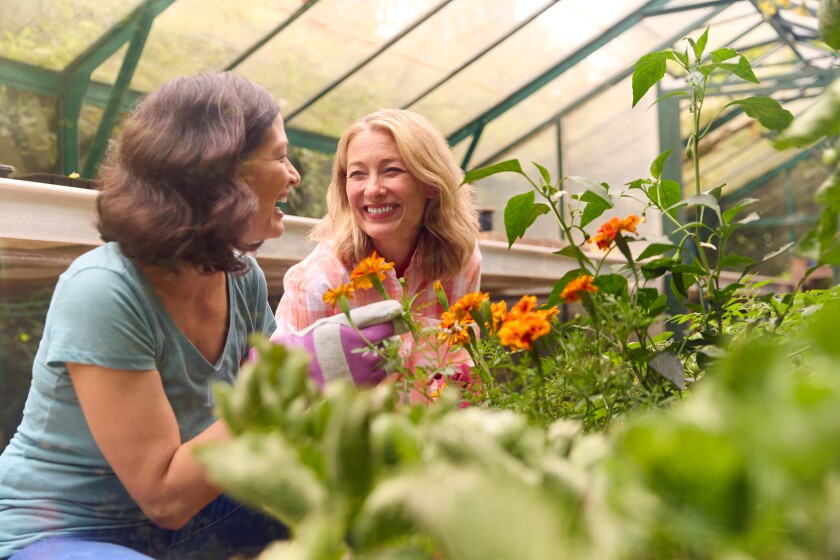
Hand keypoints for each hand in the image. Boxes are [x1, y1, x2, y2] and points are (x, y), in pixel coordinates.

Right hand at [269, 300, 406, 386]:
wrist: (303, 370)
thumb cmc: (321, 340)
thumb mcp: (339, 322)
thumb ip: (369, 314)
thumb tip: (398, 307)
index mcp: (352, 333)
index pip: (387, 324)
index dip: (395, 318)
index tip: (397, 315)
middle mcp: (359, 352)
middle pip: (391, 339)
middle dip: (393, 333)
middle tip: (385, 332)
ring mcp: (363, 370)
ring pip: (391, 356)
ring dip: (389, 350)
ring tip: (374, 348)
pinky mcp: (364, 385)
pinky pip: (386, 372)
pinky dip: (385, 364)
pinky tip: (372, 361)